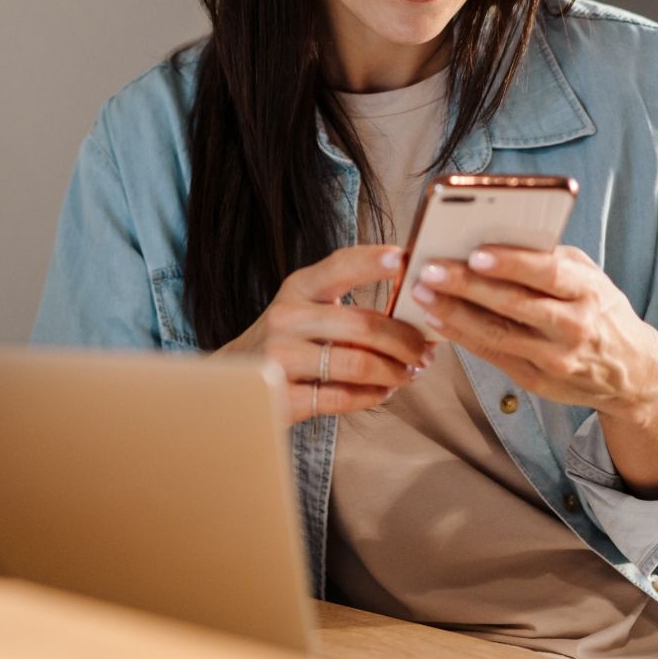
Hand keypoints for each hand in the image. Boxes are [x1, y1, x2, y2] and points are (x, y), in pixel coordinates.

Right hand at [215, 244, 433, 425]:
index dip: (373, 261)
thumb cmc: (286, 339)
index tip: (405, 260)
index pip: (340, 265)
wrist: (232, 380)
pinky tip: (382, 391)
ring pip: (357, 364)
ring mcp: (280, 358)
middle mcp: (286, 317)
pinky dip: (372, 396)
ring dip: (394, 372)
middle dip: (405, 340)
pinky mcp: (281, 397)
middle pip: (363, 324)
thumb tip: (413, 304)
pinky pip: (342, 398)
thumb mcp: (305, 306)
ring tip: (408, 374)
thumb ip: (346, 301)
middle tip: (425, 351)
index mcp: (298, 287)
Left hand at [409, 244, 657, 419]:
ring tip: (421, 293)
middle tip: (429, 270)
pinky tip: (435, 320)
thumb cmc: (599, 308)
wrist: (631, 372)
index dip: (511, 264)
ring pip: (498, 334)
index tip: (475, 253)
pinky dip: (461, 337)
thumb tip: (494, 236)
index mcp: (589, 290)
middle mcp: (575, 326)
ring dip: (454, 313)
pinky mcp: (538, 381)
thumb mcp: (589, 276)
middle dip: (467, 286)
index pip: (548, 273)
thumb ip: (549, 258)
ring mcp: (556, 358)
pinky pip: (493, 356)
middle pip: (514, 304)